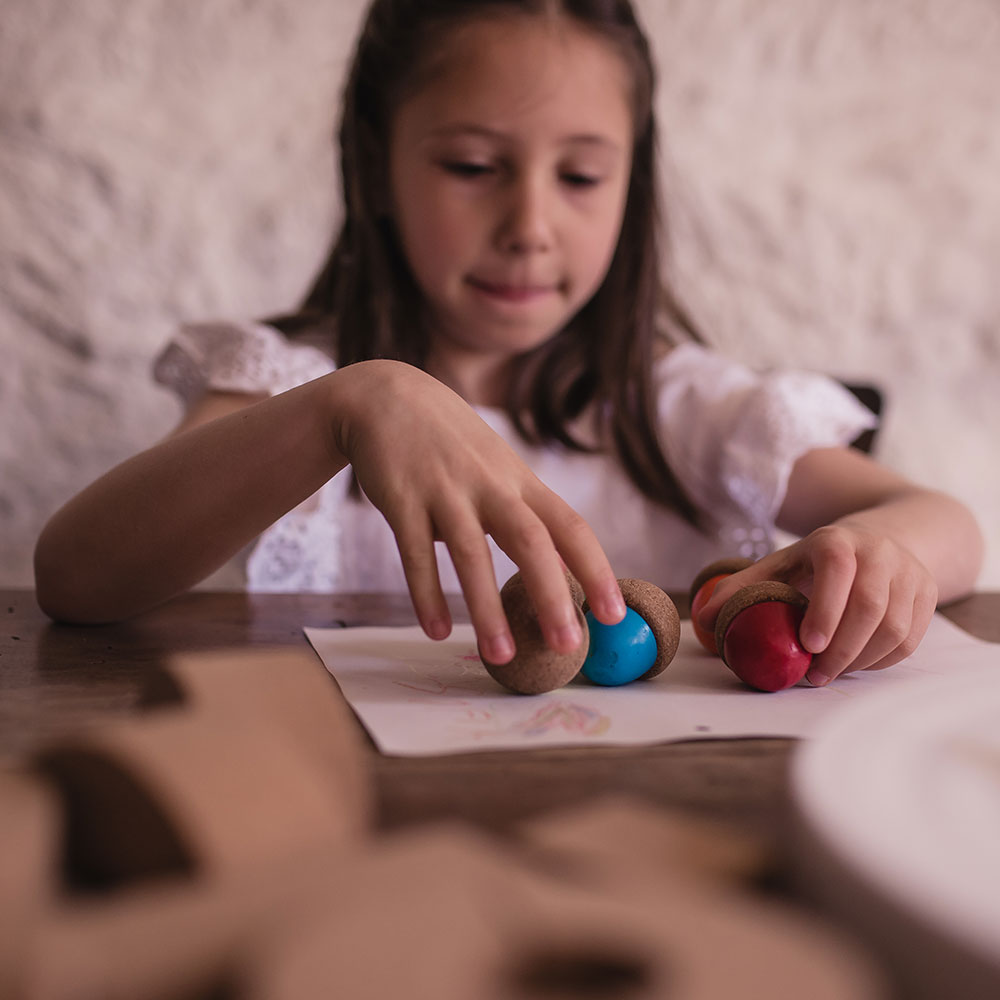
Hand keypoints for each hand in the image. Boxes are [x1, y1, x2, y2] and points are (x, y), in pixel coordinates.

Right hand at [331, 360, 625, 661]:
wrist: (387, 398)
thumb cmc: (454, 444)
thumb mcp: (499, 468)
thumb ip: (527, 514)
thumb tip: (563, 570)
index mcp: (520, 482)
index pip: (571, 527)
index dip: (597, 570)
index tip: (615, 615)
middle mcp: (489, 485)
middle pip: (531, 542)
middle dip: (552, 596)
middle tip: (568, 647)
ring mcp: (445, 490)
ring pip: (472, 554)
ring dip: (486, 609)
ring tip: (501, 656)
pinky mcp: (402, 499)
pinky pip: (416, 554)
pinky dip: (426, 594)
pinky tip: (436, 630)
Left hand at [695, 522, 937, 685]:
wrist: (883, 538)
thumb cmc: (819, 560)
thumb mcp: (781, 563)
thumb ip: (742, 587)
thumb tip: (701, 619)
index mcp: (838, 541)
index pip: (839, 571)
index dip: (826, 609)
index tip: (808, 645)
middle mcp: (880, 552)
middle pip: (871, 607)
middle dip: (842, 649)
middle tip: (815, 675)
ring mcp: (910, 573)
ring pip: (895, 628)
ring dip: (860, 660)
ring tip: (829, 674)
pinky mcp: (928, 595)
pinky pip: (909, 640)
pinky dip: (881, 660)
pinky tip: (854, 665)